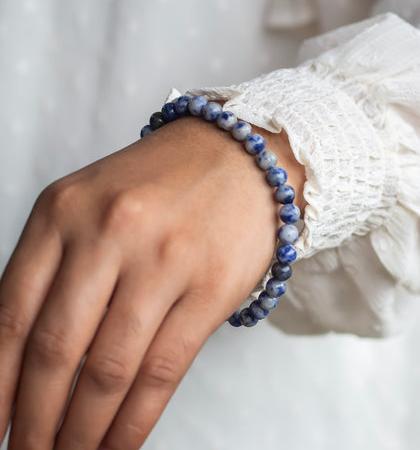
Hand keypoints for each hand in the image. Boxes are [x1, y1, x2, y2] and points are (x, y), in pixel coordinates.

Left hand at [0, 117, 304, 449]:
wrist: (240, 157)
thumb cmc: (164, 182)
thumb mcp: (94, 202)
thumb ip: (60, 266)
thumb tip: (30, 359)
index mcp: (65, 209)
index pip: (12, 313)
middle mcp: (111, 231)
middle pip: (57, 350)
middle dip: (34, 420)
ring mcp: (165, 259)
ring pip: (109, 371)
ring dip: (81, 432)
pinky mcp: (211, 287)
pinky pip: (162, 370)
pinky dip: (134, 422)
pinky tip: (118, 446)